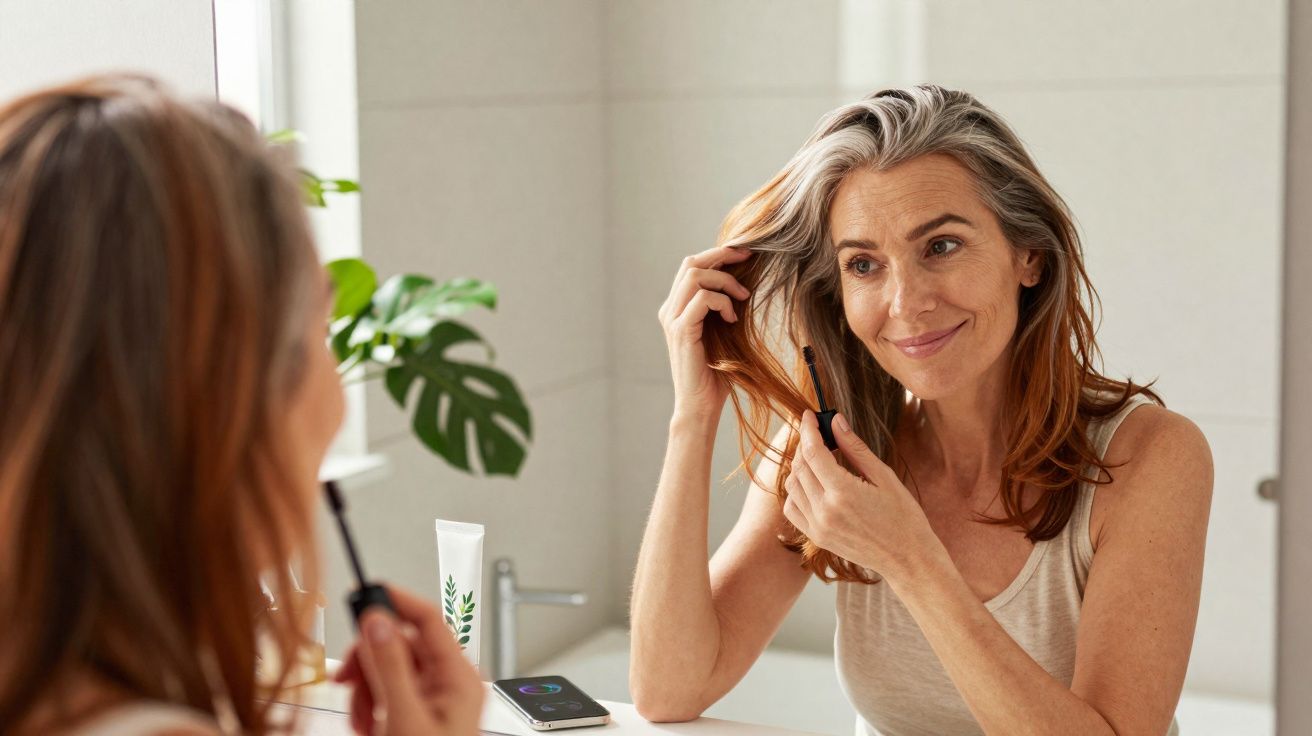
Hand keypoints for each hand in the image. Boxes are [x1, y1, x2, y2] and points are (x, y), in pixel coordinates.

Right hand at [333, 584, 483, 735]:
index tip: (366, 592)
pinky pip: (386, 691)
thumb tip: (378, 622)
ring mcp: (432, 699)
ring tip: (363, 718)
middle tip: (348, 678)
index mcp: (458, 677)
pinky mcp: (417, 713)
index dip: (396, 601)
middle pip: (400, 645)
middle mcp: (448, 683)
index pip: (428, 619)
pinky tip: (367, 726)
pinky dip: (368, 704)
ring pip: (388, 669)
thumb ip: (390, 668)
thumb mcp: (405, 716)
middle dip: (369, 663)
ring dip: (365, 690)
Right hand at [657, 245, 752, 417]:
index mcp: (677, 307)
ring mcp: (672, 319)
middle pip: (691, 263)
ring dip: (724, 280)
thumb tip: (746, 280)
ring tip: (743, 297)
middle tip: (749, 258)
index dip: (718, 254)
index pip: (692, 266)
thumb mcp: (723, 332)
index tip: (746, 253)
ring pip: (694, 274)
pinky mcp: (681, 330)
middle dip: (722, 255)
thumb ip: (725, 306)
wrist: (700, 405)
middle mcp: (670, 309)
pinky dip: (723, 302)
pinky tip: (733, 319)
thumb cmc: (716, 373)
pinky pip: (702, 298)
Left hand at [781, 409, 939, 580]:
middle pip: (800, 466)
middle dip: (806, 444)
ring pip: (792, 485)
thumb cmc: (903, 516)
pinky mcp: (817, 538)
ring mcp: (818, 527)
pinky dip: (797, 490)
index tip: (809, 415)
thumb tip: (835, 421)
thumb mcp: (883, 476)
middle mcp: (824, 511)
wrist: (908, 558)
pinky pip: (792, 507)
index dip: (808, 429)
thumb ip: (855, 448)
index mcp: (843, 492)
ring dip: (800, 466)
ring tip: (819, 458)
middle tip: (818, 433)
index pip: (812, 451)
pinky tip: (813, 483)